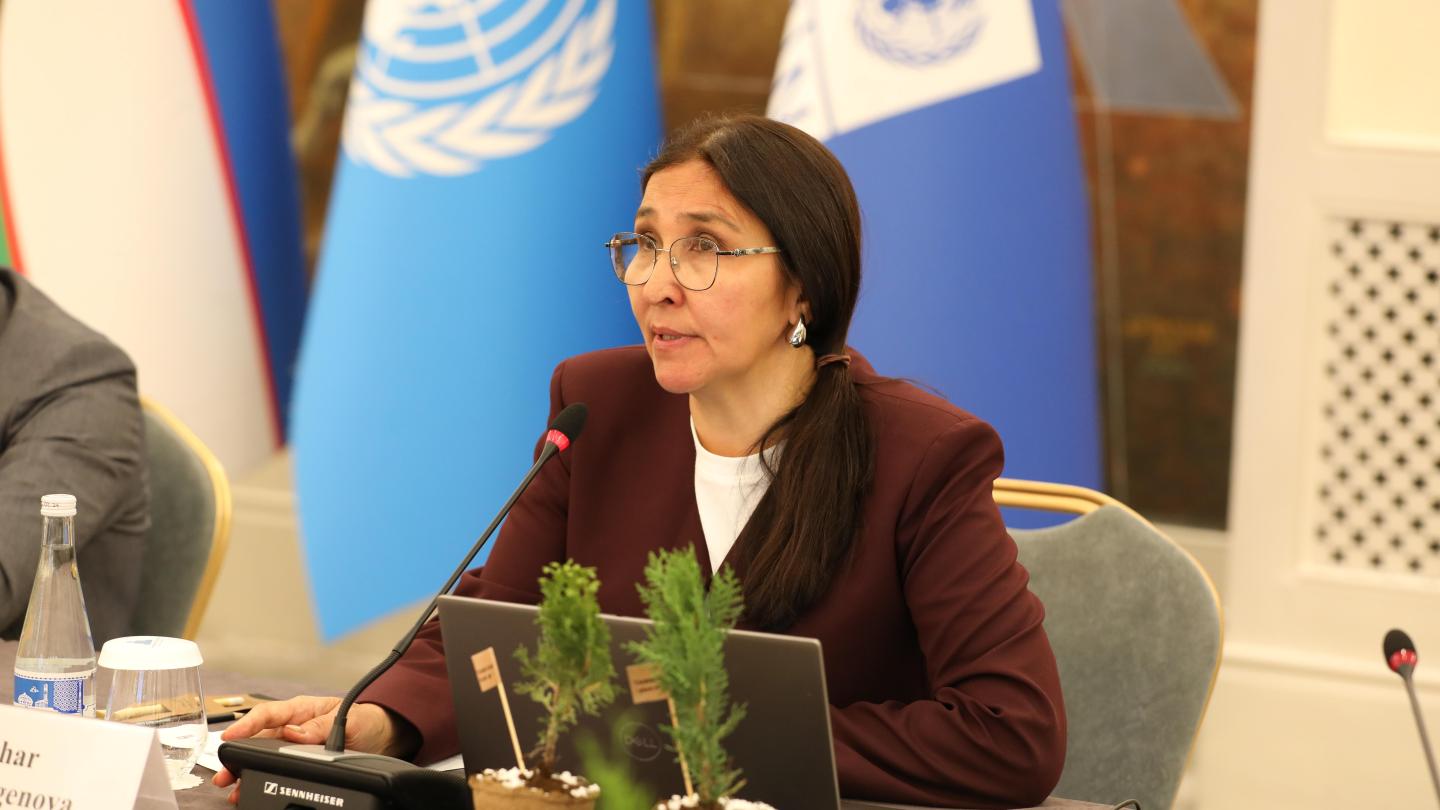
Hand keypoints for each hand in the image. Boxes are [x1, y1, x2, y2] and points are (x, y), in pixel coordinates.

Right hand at [211, 696, 411, 803]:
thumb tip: (294, 732)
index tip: (229, 737)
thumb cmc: (364, 720)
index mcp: (302, 709)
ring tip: (232, 788)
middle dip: (237, 755)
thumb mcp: (347, 718)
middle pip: (257, 739)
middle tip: (223, 774)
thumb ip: (321, 725)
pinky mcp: (298, 760)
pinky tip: (251, 789)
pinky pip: (274, 768)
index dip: (246, 724)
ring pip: (261, 756)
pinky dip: (260, 778)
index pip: (268, 713)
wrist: (380, 737)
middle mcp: (293, 725)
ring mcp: (293, 744)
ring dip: (245, 771)